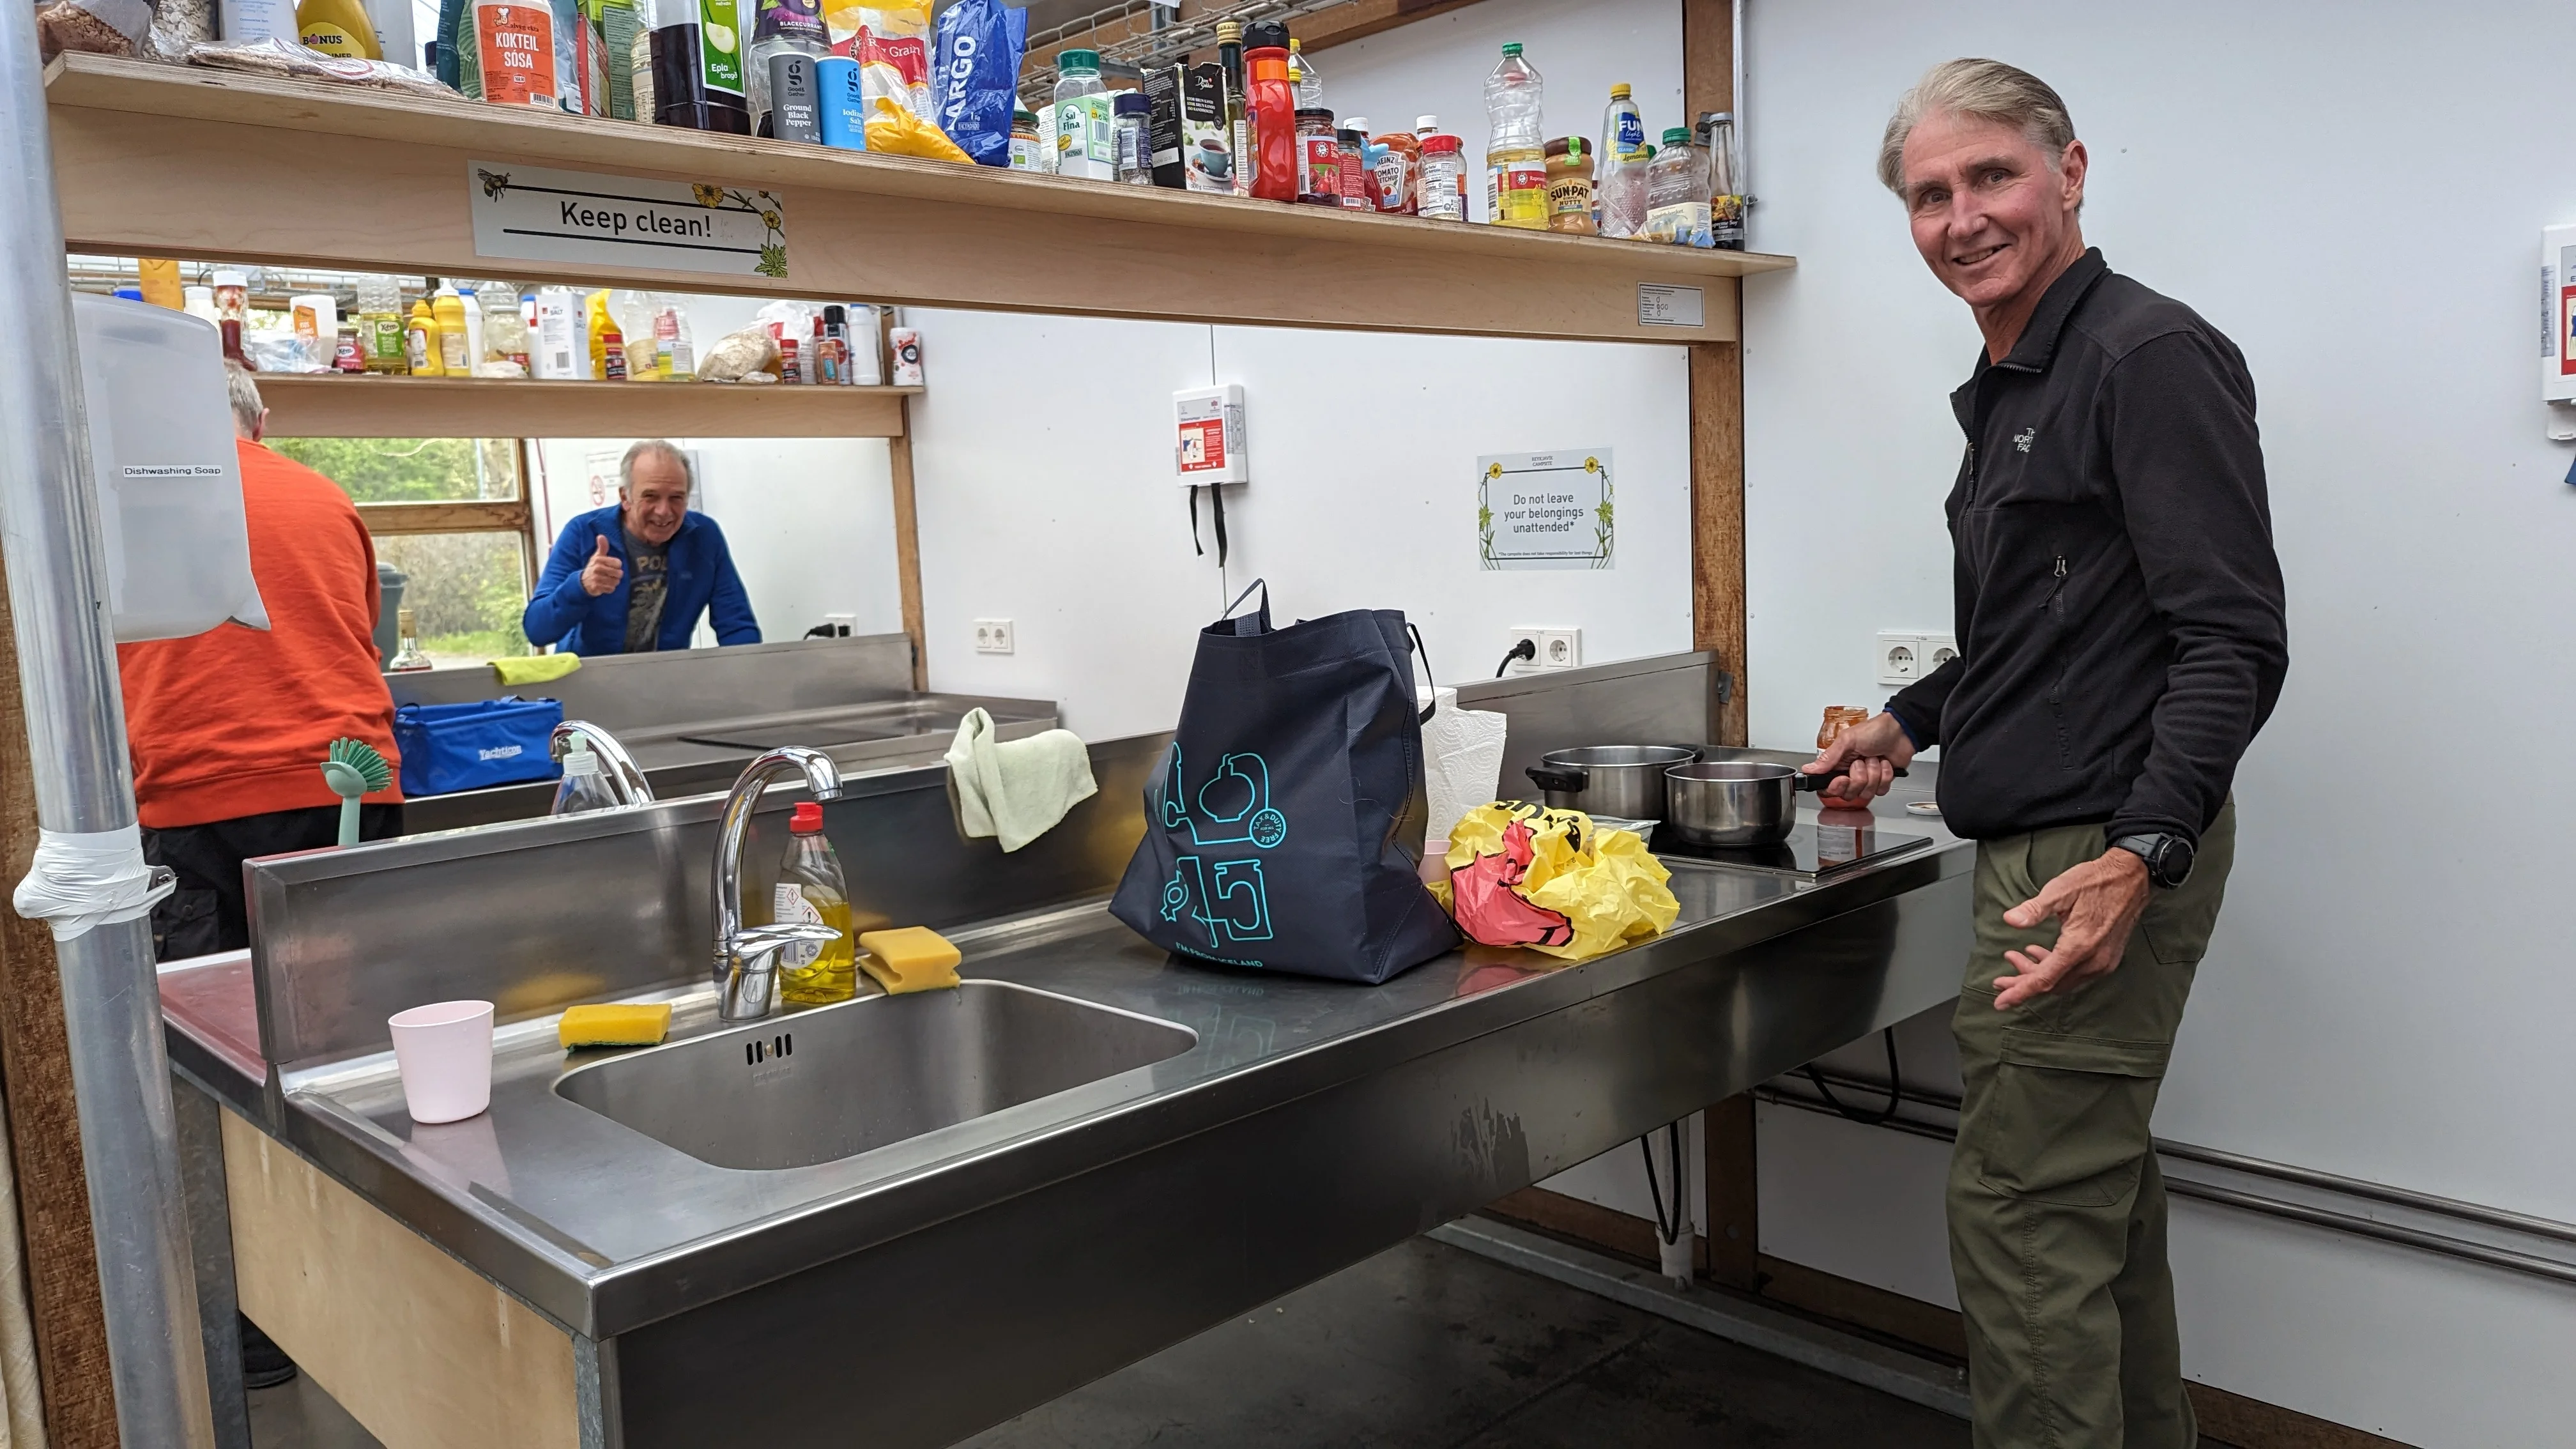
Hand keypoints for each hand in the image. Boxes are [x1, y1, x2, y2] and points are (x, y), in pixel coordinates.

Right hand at [580, 535, 622, 596]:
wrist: (582, 581)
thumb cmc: (593, 567)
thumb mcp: (597, 556)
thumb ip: (602, 547)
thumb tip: (601, 536)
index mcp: (599, 560)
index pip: (618, 563)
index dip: (617, 566)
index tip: (612, 566)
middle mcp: (597, 569)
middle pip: (619, 573)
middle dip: (617, 575)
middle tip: (610, 574)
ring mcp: (596, 578)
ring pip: (616, 582)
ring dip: (614, 582)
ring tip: (608, 580)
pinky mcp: (596, 587)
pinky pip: (611, 589)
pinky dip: (610, 588)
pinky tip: (604, 585)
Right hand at [1802, 712, 1915, 804]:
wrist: (1901, 731)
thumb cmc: (1875, 730)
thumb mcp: (1847, 740)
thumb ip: (1828, 757)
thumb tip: (1809, 769)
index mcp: (1839, 763)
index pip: (1830, 787)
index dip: (1837, 786)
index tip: (1843, 778)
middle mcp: (1851, 773)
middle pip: (1849, 793)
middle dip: (1858, 778)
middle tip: (1862, 762)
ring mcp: (1868, 778)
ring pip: (1866, 792)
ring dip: (1874, 773)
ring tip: (1875, 758)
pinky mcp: (1882, 781)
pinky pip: (1881, 790)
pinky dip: (1885, 776)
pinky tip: (1885, 763)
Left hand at [1992, 849, 2150, 1008]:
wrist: (2132, 878)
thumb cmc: (2096, 881)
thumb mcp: (2060, 890)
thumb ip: (2034, 909)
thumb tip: (2010, 920)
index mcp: (2079, 945)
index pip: (2044, 979)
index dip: (2020, 992)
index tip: (2001, 1003)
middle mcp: (2094, 960)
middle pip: (2052, 984)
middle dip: (2024, 983)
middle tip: (2001, 979)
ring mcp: (2103, 962)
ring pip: (2064, 980)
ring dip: (2038, 974)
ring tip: (2016, 957)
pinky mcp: (2107, 958)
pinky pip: (2076, 974)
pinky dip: (2055, 969)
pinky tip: (2040, 953)